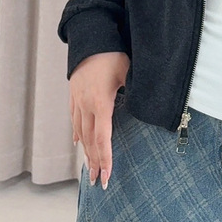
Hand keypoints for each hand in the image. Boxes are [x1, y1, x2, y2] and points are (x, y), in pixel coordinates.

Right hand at [70, 51, 129, 190]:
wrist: (90, 39)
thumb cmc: (112, 55)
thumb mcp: (127, 73)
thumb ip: (135, 91)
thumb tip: (147, 104)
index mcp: (101, 103)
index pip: (103, 138)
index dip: (105, 159)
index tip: (106, 177)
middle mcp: (86, 106)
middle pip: (90, 141)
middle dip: (94, 163)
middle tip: (97, 182)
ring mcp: (78, 101)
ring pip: (81, 133)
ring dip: (86, 152)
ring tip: (89, 169)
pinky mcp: (74, 95)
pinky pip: (75, 119)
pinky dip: (78, 134)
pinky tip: (79, 143)